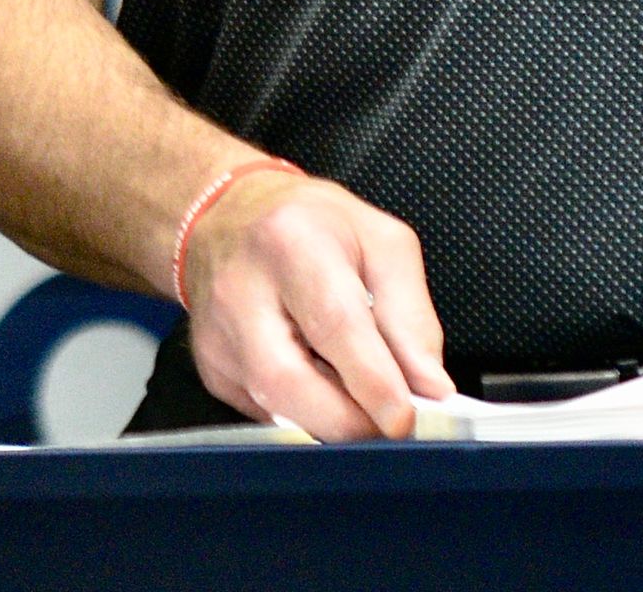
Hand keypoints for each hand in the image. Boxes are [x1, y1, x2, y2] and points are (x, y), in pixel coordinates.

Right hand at [182, 168, 453, 440]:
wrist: (229, 217)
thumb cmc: (310, 224)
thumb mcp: (381, 242)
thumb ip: (411, 314)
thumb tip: (430, 386)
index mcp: (291, 242)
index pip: (333, 324)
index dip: (373, 381)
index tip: (404, 416)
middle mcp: (240, 291)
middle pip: (286, 381)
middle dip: (346, 420)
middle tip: (390, 425)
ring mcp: (217, 337)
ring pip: (273, 408)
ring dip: (330, 420)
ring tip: (362, 400)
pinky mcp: (212, 370)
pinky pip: (265, 413)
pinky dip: (306, 413)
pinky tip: (322, 385)